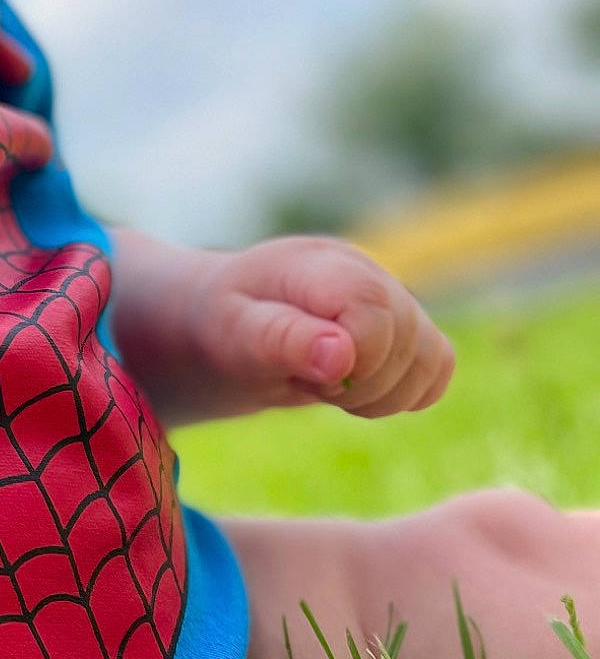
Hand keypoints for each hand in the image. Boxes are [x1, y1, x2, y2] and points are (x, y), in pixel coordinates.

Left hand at [186, 236, 454, 419]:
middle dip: (360, 385)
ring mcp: (391, 296)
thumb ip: (282, 339)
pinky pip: (437, 367)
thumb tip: (342, 355)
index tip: (313, 378)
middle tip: (307, 383)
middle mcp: (364, 270)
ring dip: (382, 394)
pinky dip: (402, 394)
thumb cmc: (221, 326)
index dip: (356, 358)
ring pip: (430, 359)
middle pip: (406, 339)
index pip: (372, 305)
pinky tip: (353, 390)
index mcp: (316, 264)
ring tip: (327, 385)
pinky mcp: (406, 326)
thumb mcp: (232, 335)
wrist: (224, 324)